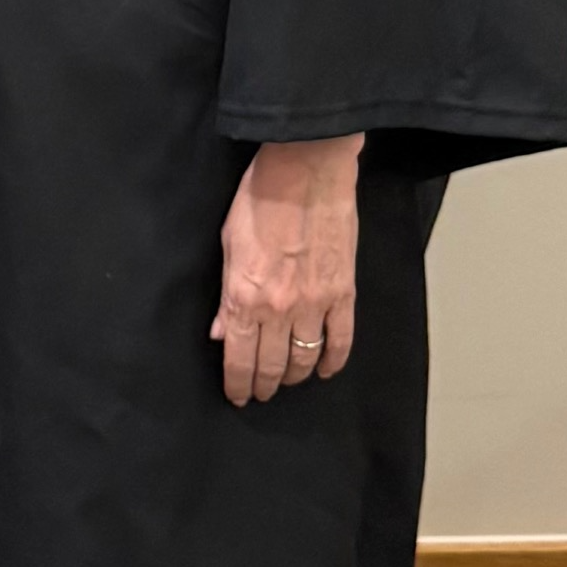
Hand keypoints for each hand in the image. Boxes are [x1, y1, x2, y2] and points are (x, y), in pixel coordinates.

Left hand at [211, 135, 360, 405]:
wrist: (307, 171)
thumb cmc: (260, 199)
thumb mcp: (228, 245)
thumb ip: (226, 296)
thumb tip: (222, 332)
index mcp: (246, 297)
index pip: (240, 358)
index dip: (237, 384)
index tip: (237, 395)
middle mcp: (281, 309)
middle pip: (272, 365)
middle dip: (263, 385)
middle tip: (260, 392)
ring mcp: (317, 303)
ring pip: (305, 357)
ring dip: (294, 375)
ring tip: (286, 380)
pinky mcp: (345, 292)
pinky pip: (342, 339)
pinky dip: (334, 360)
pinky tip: (325, 369)